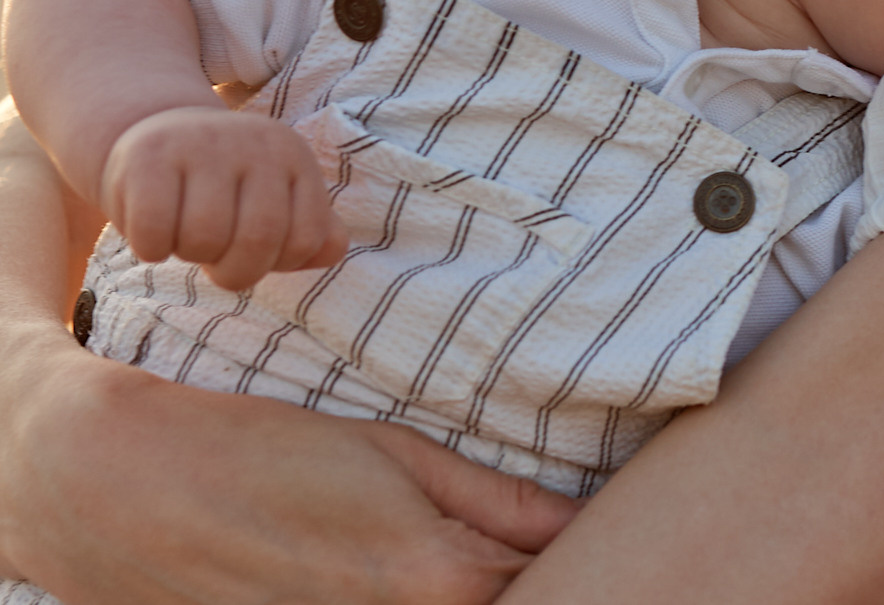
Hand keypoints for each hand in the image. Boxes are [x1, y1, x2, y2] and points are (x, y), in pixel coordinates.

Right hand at [0, 335, 578, 604]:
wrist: (121, 488)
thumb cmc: (264, 454)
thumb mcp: (393, 453)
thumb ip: (497, 500)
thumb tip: (586, 520)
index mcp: (438, 579)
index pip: (552, 587)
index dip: (585, 565)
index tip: (602, 540)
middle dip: (531, 587)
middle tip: (529, 556)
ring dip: (474, 598)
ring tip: (444, 560)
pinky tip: (387, 578)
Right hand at [102, 106, 346, 290]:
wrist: (159, 133)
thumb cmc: (227, 184)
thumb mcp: (277, 198)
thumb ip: (313, 230)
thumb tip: (333, 251)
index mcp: (294, 156)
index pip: (305, 240)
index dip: (276, 264)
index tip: (254, 254)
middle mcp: (255, 142)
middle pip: (256, 240)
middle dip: (234, 272)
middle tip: (214, 260)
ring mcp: (202, 143)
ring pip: (204, 238)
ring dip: (190, 255)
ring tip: (185, 236)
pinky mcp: (149, 155)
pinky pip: (153, 231)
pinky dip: (151, 249)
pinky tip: (153, 233)